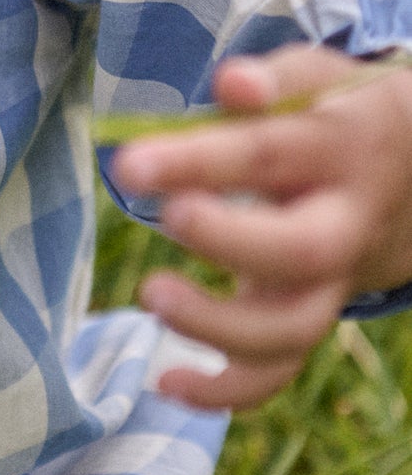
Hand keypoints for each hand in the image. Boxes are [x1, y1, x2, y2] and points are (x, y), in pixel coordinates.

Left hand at [110, 45, 411, 411]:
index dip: (202, 160)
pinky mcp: (309, 316)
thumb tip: (232, 83)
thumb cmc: (339, 117)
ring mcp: (331, 281)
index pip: (269, 155)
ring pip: (294, 326)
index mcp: (339, 152)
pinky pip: (280, 370)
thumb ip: (277, 82)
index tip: (131, 164)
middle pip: (301, 251)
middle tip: (169, 218)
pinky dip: (226, 392)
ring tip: (151, 295)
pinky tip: (167, 382)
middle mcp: (343, 223)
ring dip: (220, 325)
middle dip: (228, 242)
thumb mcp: (323, 82)